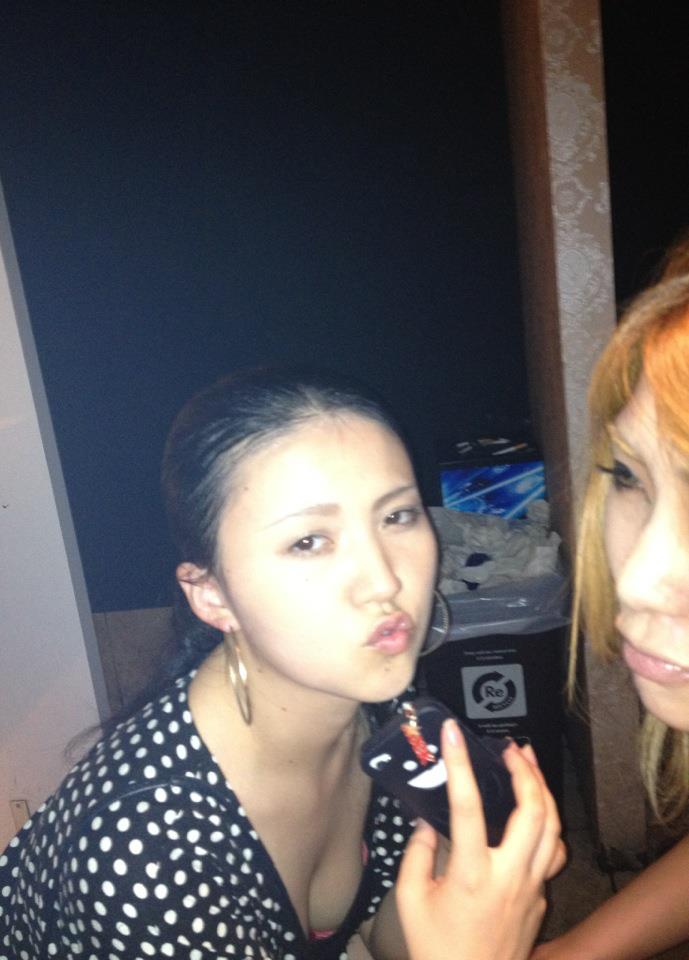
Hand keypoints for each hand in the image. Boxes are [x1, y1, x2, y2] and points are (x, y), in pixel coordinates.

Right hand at [396, 719, 565, 959]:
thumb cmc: (436, 948)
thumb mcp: (410, 900)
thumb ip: (416, 853)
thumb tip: (426, 821)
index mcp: (471, 874)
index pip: (468, 806)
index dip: (460, 764)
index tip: (452, 732)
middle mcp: (509, 876)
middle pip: (533, 810)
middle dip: (526, 770)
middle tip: (510, 746)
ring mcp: (532, 888)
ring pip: (554, 827)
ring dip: (543, 789)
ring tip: (528, 762)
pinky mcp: (540, 898)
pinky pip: (553, 852)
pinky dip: (547, 825)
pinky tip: (536, 812)